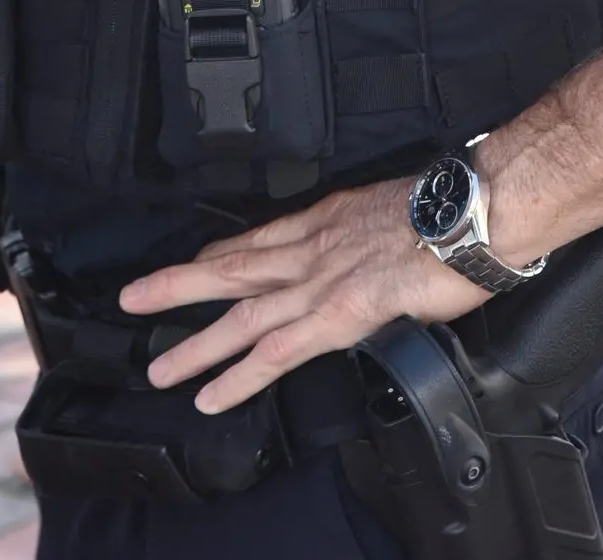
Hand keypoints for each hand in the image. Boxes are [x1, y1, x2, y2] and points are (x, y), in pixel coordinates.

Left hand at [119, 178, 489, 412]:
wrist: (470, 214)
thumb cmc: (450, 211)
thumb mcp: (396, 207)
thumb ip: (370, 233)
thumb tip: (372, 248)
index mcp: (329, 219)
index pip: (262, 237)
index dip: (223, 252)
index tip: (195, 261)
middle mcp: (313, 247)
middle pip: (233, 268)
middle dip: (180, 285)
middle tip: (133, 299)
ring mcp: (319, 282)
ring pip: (241, 314)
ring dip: (195, 341)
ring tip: (158, 366)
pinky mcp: (336, 316)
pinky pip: (276, 352)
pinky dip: (239, 376)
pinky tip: (212, 395)